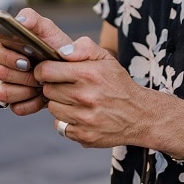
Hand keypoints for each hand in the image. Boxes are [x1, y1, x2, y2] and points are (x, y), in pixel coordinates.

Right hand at [0, 8, 72, 115]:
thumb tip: (21, 20)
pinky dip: (31, 103)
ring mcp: (7, 84)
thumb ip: (34, 20)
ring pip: (4, 92)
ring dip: (26, 89)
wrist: (71, 73)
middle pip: (0, 73)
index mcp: (5, 46)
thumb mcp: (49, 30)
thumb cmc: (57, 47)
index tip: (26, 61)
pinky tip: (42, 96)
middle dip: (22, 75)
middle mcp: (2, 65)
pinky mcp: (15, 102)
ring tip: (42, 85)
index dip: (7, 57)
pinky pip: (16, 107)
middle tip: (39, 74)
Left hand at [35, 36, 150, 148]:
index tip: (48, 72)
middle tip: (67, 86)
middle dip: (54, 87)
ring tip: (75, 101)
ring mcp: (84, 119)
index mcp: (88, 74)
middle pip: (48, 90)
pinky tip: (80, 115)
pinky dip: (67, 121)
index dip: (43, 70)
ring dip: (60, 104)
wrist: (140, 115)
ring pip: (53, 109)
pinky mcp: (84, 136)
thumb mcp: (106, 58)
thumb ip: (83, 47)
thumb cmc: (118, 84)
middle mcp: (85, 97)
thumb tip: (61, 52)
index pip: (47, 71)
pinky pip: (60, 126)